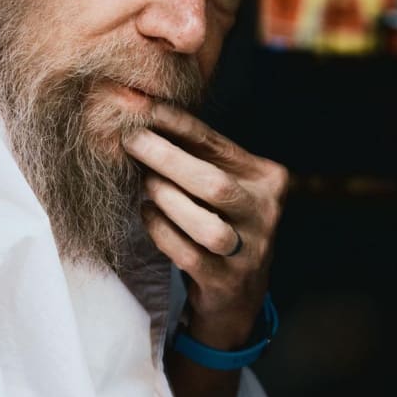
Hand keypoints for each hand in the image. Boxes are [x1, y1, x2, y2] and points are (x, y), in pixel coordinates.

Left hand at [123, 102, 288, 348]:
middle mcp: (266, 212)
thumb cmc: (218, 218)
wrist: (237, 292)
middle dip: (166, 158)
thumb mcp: (218, 180)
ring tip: (144, 184)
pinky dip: (161, 230)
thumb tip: (138, 111)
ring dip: (167, 199)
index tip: (139, 104)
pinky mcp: (228, 280)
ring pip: (205, 223)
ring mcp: (250, 250)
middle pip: (213, 183)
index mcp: (266, 177)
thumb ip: (190, 152)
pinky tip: (148, 214)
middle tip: (130, 140)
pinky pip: (188, 253)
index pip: (215, 142)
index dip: (175, 122)